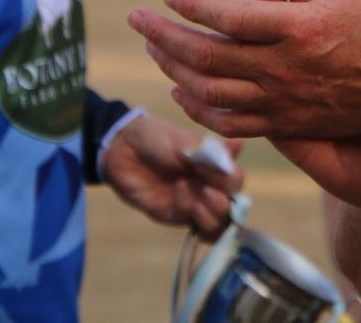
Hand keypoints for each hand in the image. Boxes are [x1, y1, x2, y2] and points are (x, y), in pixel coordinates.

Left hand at [101, 115, 242, 239]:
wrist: (121, 148)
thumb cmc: (156, 138)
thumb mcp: (183, 140)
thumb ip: (209, 151)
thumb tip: (239, 144)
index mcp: (214, 167)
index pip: (236, 180)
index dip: (230, 179)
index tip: (218, 167)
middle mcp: (207, 187)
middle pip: (230, 208)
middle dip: (224, 203)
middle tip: (210, 192)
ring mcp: (191, 203)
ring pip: (214, 223)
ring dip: (211, 214)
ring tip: (199, 196)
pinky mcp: (172, 214)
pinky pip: (187, 220)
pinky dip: (187, 207)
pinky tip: (179, 188)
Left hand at [128, 0, 360, 202]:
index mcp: (302, 28)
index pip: (230, 18)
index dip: (194, 5)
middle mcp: (287, 68)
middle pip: (208, 56)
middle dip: (165, 36)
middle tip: (137, 20)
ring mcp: (285, 101)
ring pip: (212, 92)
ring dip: (176, 70)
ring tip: (155, 48)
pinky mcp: (288, 123)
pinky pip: (231, 123)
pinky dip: (200, 108)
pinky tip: (184, 90)